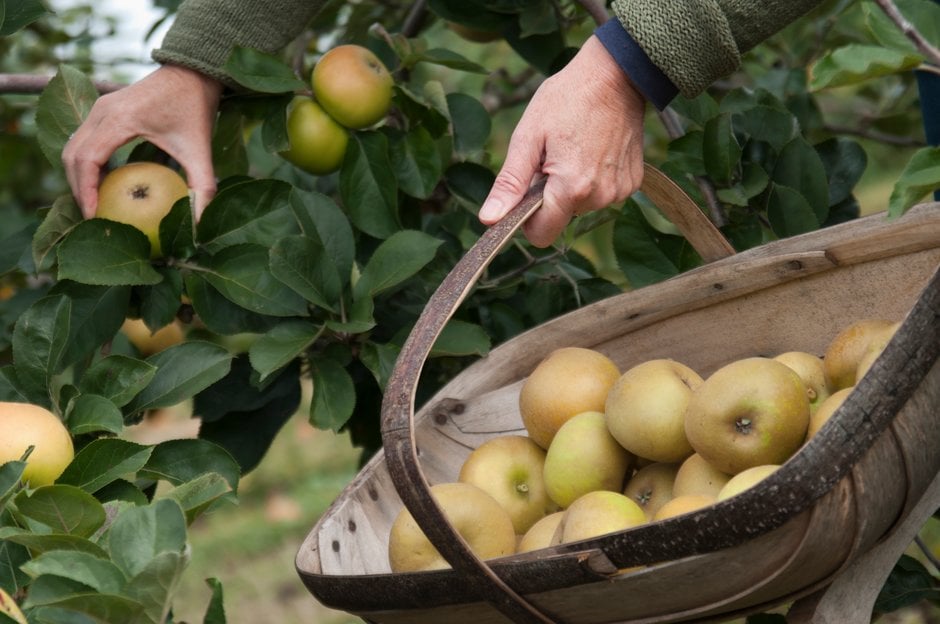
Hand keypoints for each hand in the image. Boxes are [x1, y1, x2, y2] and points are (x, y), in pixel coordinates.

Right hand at [62, 64, 222, 218]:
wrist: (193, 72)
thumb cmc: (196, 109)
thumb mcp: (200, 150)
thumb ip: (202, 187)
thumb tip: (200, 224)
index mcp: (119, 120)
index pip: (87, 160)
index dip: (85, 191)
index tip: (92, 216)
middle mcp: (102, 111)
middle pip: (73, 155)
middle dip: (78, 189)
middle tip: (91, 217)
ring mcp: (100, 108)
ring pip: (74, 147)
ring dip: (79, 176)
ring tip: (94, 203)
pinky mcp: (104, 109)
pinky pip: (84, 139)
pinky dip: (87, 163)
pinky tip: (104, 184)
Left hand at [478, 35, 646, 246]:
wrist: (617, 74)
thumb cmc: (566, 99)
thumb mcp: (528, 137)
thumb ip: (509, 183)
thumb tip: (489, 221)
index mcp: (571, 189)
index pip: (541, 235)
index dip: (526, 219)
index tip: (525, 190)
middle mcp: (600, 197)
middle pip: (561, 218)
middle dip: (549, 195)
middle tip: (551, 156)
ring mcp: (620, 191)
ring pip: (581, 207)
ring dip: (571, 186)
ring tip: (573, 149)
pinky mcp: (633, 182)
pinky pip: (602, 194)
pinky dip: (592, 178)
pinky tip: (594, 149)